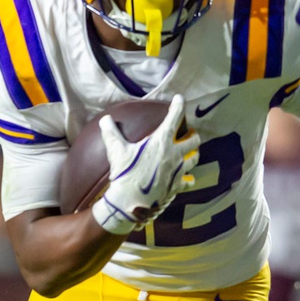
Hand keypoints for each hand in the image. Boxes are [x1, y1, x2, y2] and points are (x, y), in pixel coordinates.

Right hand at [92, 94, 197, 234]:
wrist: (131, 202)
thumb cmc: (125, 173)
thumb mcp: (116, 150)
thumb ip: (111, 133)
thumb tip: (105, 119)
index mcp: (161, 141)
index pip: (174, 117)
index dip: (178, 105)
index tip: (179, 98)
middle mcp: (174, 154)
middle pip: (193, 140)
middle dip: (193, 135)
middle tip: (190, 134)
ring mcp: (178, 171)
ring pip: (194, 159)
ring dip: (194, 154)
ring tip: (192, 152)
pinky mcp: (177, 185)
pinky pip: (189, 181)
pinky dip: (190, 179)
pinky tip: (190, 179)